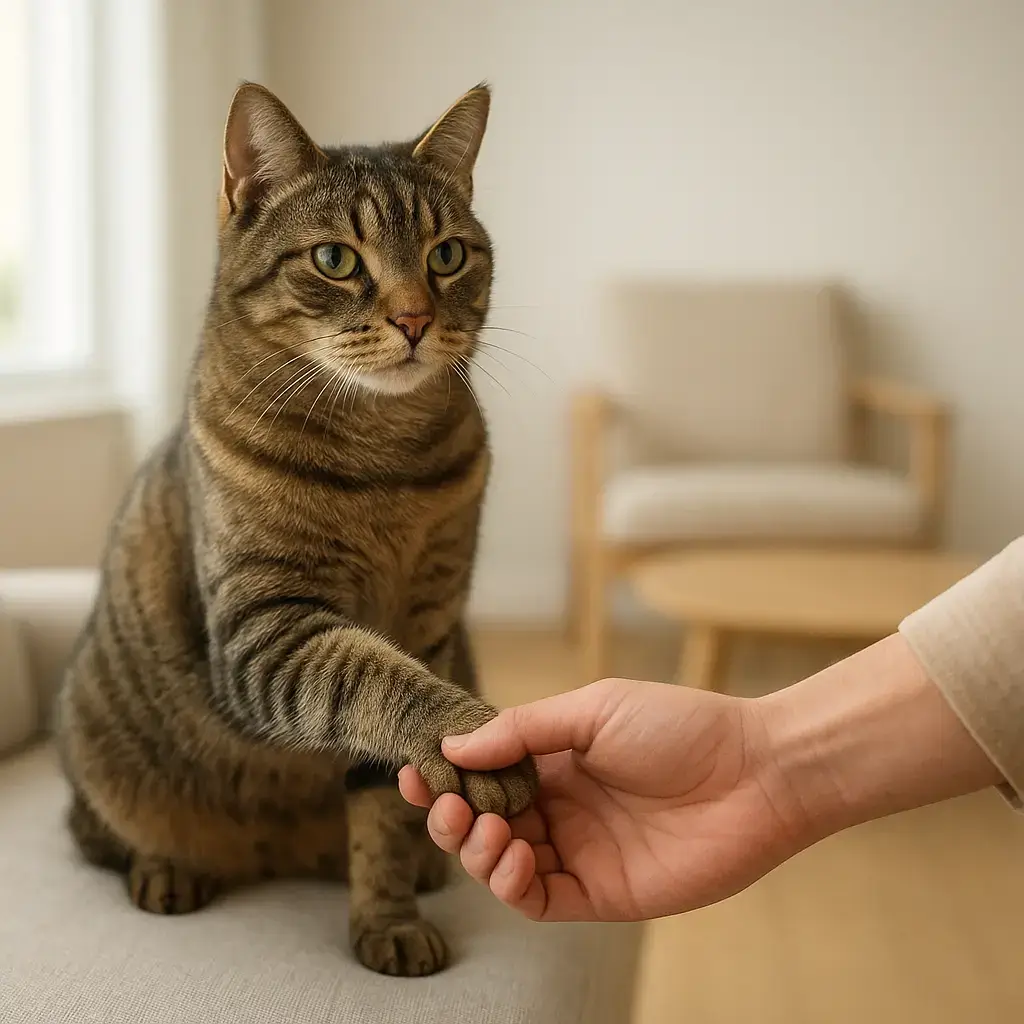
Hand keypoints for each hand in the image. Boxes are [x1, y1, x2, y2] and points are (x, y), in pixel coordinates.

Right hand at [399, 678, 807, 921]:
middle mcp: (560, 807)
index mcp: (554, 759)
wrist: (755, 772)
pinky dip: (510, 884)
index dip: (445, 774)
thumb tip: (452, 745)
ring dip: (475, 849)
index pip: (483, 772)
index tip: (415, 770)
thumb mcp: (593, 710)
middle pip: (482, 821)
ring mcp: (578, 850)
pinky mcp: (600, 892)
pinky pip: (538, 899)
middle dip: (451, 816)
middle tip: (447, 804)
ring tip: (485, 827)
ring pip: (500, 863)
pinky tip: (511, 855)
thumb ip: (522, 730)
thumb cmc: (680, 727)